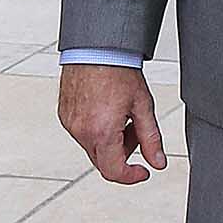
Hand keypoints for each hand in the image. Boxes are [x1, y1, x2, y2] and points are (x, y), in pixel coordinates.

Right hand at [56, 63, 166, 184]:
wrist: (96, 46)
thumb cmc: (119, 69)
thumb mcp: (143, 105)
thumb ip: (151, 138)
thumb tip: (158, 162)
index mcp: (102, 132)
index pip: (114, 171)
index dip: (131, 176)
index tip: (143, 171)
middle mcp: (81, 131)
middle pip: (103, 161)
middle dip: (123, 152)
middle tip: (134, 127)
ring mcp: (70, 123)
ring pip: (93, 147)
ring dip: (110, 140)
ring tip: (121, 112)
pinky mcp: (64, 115)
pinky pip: (81, 133)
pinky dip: (96, 130)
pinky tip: (106, 108)